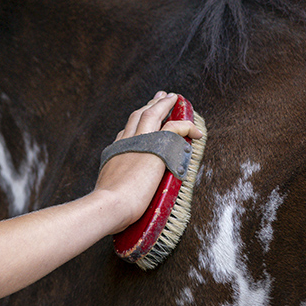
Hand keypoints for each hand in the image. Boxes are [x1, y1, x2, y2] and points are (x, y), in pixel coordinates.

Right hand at [94, 92, 205, 233]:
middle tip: (159, 97)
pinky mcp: (156, 146)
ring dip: (163, 104)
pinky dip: (186, 125)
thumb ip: (115, 192)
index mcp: (114, 154)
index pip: (125, 134)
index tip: (142, 121)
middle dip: (149, 106)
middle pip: (137, 117)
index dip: (135, 126)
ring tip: (173, 98)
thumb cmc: (109, 207)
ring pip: (152, 114)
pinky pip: (174, 127)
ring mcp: (139, 142)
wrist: (111, 203)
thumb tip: (119, 208)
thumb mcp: (109, 194)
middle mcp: (125, 143)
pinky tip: (196, 129)